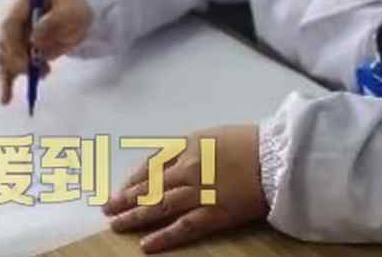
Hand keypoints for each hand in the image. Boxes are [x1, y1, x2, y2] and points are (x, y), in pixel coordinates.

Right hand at [0, 0, 92, 103]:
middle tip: (33, 69)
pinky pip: (9, 69)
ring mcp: (15, 38)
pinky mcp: (20, 54)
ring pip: (4, 59)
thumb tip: (34, 39)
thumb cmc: (75, 8)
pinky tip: (5, 99)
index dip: (13, 43)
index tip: (25, 60)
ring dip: (19, 71)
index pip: (9, 24)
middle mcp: (14, 20)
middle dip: (16, 61)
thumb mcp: (70, 10)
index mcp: (23, 3)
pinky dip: (7, 84)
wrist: (79, 18)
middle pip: (4, 44)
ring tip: (44, 72)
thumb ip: (53, 22)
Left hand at [103, 125, 268, 253]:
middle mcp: (187, 167)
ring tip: (115, 225)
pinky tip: (146, 245)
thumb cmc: (248, 142)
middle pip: (149, 185)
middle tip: (106, 208)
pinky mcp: (213, 213)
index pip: (152, 163)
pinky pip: (183, 227)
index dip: (133, 177)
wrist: (275, 156)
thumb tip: (173, 162)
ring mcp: (198, 191)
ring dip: (135, 216)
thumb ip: (191, 149)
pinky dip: (164, 236)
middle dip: (125, 197)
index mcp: (187, 145)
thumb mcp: (214, 135)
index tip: (121, 188)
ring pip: (159, 205)